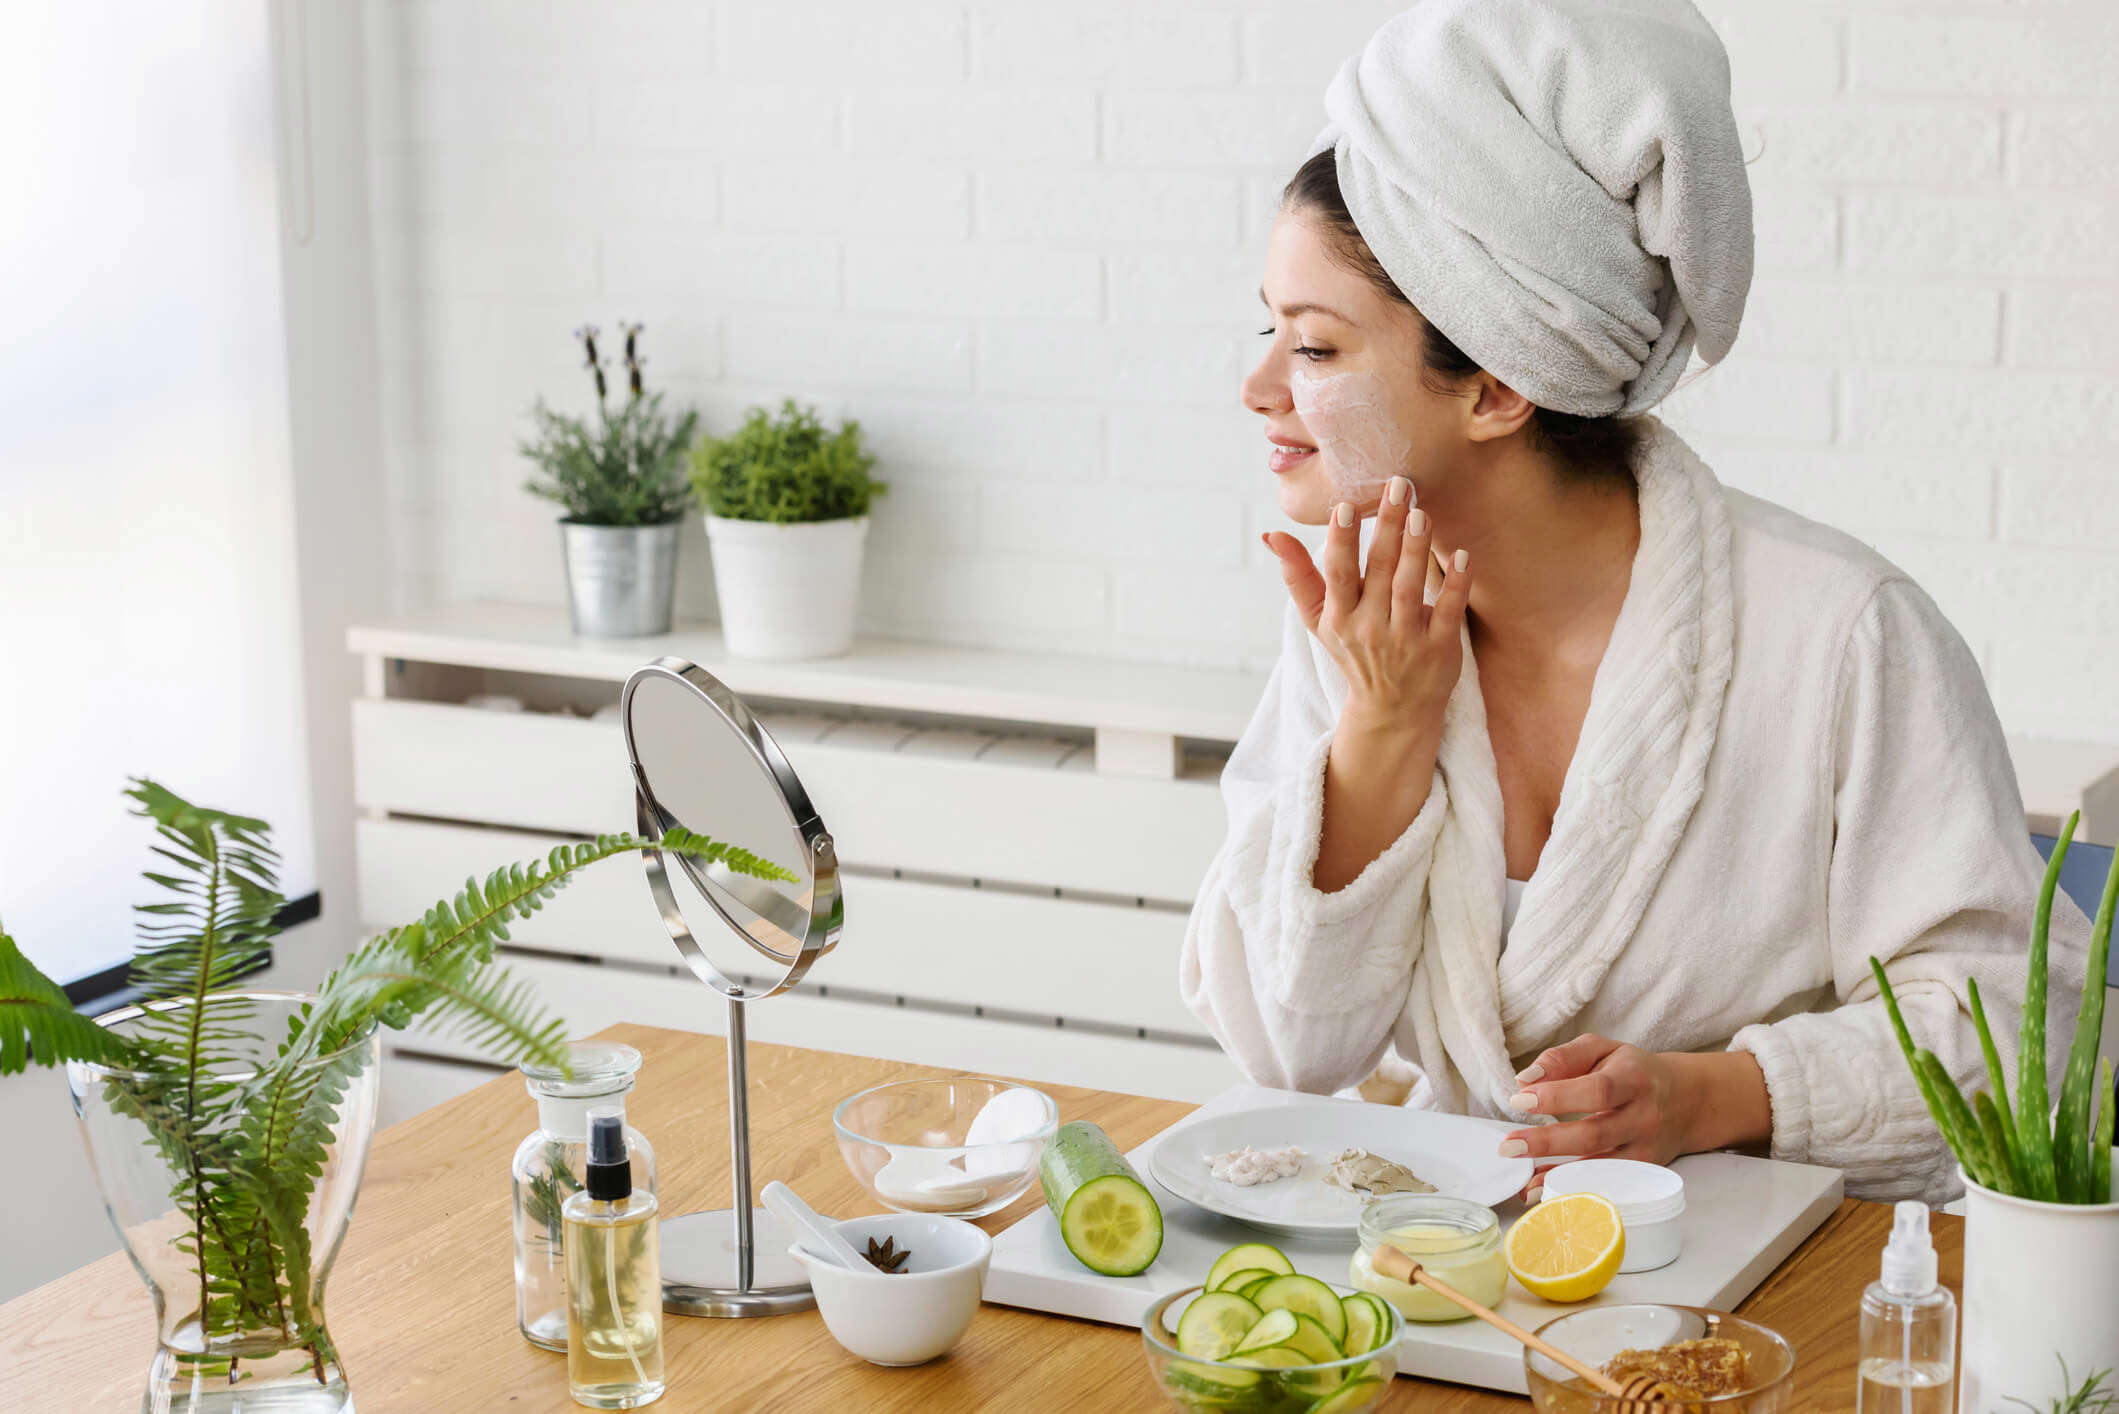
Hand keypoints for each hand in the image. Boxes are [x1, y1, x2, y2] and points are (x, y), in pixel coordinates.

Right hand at [1262, 478, 1470, 737]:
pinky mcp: (1439, 649)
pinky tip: (1462, 556)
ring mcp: (1405, 640)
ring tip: (1421, 513)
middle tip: (1398, 485)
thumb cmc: (1354, 650)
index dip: (1340, 541)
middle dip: (1387, 527)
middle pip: (1377, 571)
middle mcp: (1370, 628)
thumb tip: (1271, 534)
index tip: (1344, 506)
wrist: (1392, 709)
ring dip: (1416, 549)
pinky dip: (1456, 585)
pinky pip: (1447, 612)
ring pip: (1409, 587)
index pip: (1338, 574)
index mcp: (1339, 618)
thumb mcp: (1319, 620)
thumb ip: (1298, 575)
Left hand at [1498, 1035, 1772, 1176]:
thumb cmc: (1631, 1071)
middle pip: (1596, 1135)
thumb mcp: (1601, 1049)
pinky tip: (1543, 1191)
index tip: (1519, 1100)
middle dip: (1548, 1142)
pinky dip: (1574, 1188)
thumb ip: (1563, 1058)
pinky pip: (1606, 1183)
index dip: (1557, 1097)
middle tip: (1508, 1146)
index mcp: (1633, 1079)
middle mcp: (1644, 1117)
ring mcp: (1647, 1149)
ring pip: (1602, 1167)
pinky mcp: (1644, 1171)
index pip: (1597, 1091)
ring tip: (1522, 1182)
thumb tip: (1525, 1079)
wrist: (1686, 1100)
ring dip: (1559, 1177)